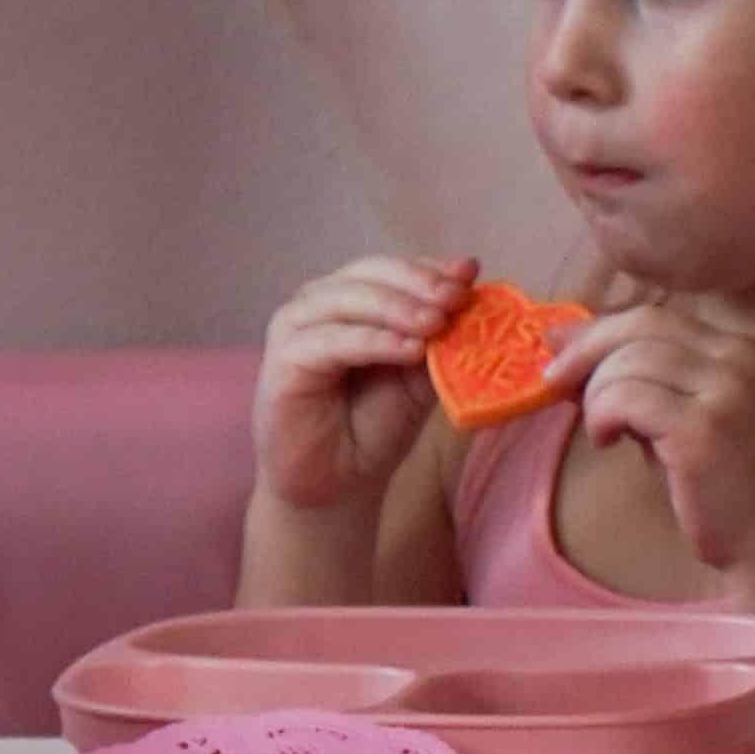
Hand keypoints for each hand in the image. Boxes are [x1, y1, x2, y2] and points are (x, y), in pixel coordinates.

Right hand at [253, 257, 472, 513]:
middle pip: (370, 274)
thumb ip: (439, 332)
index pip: (393, 269)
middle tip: (455, 298)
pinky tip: (409, 349)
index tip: (470, 275)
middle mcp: (320, 304)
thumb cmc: (375, 426)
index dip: (430, 269)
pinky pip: (333, 340)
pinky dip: (374, 340)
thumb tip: (468, 277)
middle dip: (418, 283)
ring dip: (398, 308)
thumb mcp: (420, 374)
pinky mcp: (284, 360)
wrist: (338, 484)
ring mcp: (296, 328)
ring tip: (437, 323)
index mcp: (353, 298)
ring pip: (349, 300)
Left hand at [553, 305, 754, 588]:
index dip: (599, 328)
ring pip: (627, 362)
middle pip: (640, 326)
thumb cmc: (717, 485)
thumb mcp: (678, 416)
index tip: (558, 347)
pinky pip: (626, 399)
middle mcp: (737, 359)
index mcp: (738, 348)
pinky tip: (608, 442)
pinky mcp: (702, 428)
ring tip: (604, 432)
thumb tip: (565, 345)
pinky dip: (602, 416)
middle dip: (585, 351)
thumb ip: (639, 379)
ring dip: (596, 396)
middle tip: (553, 383)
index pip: (654, 315)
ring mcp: (724, 391)